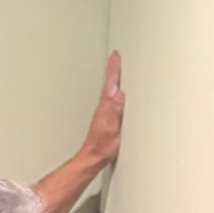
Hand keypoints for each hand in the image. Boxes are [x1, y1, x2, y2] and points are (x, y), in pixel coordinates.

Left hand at [82, 52, 125, 169]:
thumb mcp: (113, 128)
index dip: (113, 68)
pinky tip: (116, 93)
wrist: (93, 156)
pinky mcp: (106, 118)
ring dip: (112, 78)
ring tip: (116, 70)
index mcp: (106, 106)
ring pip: (108, 90)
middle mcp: (104, 106)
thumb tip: (120, 94)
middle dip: (112, 69)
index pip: (110, 82)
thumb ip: (116, 111)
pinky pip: (110, 99)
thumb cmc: (103, 146)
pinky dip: (113, 91)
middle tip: (115, 57)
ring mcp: (104, 112)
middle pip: (108, 83)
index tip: (115, 56)